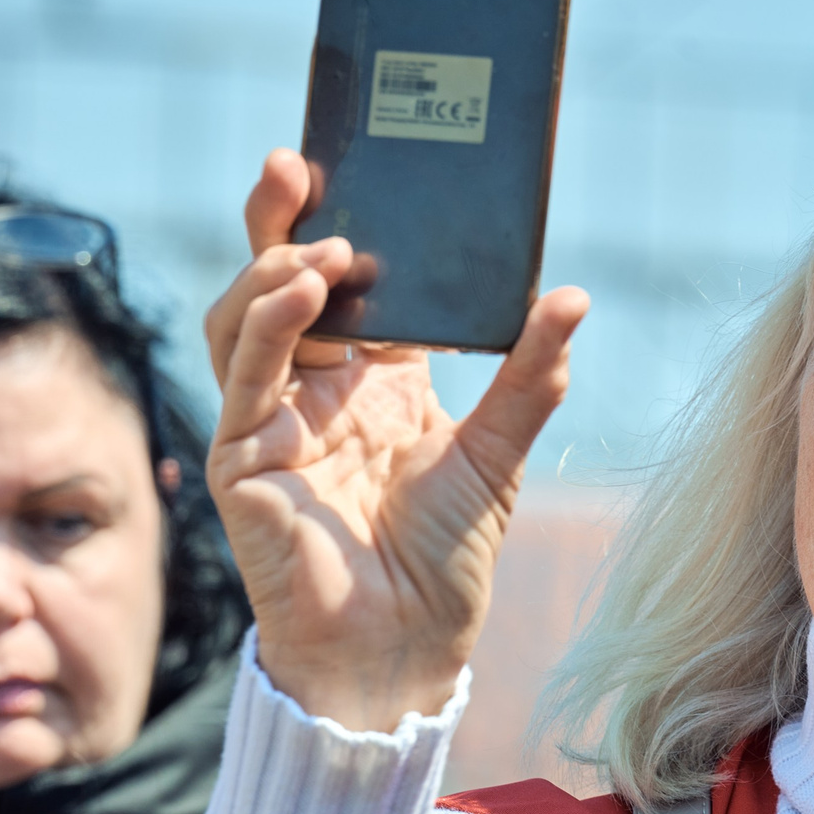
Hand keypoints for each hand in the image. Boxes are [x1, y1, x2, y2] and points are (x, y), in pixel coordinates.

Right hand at [206, 147, 588, 728]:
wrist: (406, 651)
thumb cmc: (445, 561)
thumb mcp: (499, 453)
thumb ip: (529, 376)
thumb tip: (572, 296)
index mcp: (369, 377)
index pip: (344, 281)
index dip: (338, 222)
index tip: (351, 162)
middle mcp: (311, 389)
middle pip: (277, 281)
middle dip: (279, 218)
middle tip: (295, 162)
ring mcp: (269, 421)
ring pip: (243, 318)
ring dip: (273, 268)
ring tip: (326, 244)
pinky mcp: (242, 459)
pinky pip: (242, 378)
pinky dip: (267, 324)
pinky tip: (302, 289)